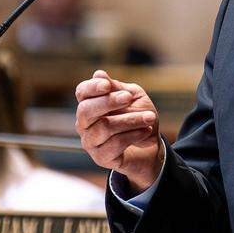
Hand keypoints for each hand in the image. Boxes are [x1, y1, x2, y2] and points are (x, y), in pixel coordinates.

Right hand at [75, 69, 163, 191]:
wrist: (151, 146)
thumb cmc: (139, 117)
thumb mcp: (133, 97)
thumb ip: (117, 88)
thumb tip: (98, 74)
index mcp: (90, 104)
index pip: (82, 93)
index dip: (92, 87)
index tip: (107, 85)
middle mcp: (85, 124)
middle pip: (86, 110)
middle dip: (108, 102)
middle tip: (129, 97)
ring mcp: (90, 142)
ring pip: (104, 127)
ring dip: (130, 120)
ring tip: (149, 117)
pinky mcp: (101, 158)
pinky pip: (114, 144)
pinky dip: (133, 135)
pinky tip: (146, 131)